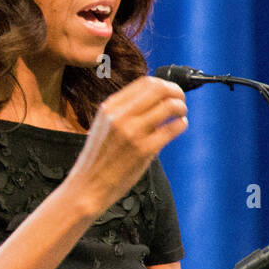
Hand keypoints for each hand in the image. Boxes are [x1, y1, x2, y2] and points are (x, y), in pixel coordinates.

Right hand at [62, 75, 187, 218]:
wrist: (87, 186)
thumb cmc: (98, 159)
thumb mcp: (104, 126)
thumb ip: (125, 112)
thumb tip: (157, 100)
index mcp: (109, 107)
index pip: (144, 82)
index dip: (164, 84)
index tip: (170, 92)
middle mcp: (119, 116)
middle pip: (159, 89)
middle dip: (176, 92)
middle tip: (180, 100)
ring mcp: (132, 132)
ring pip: (169, 106)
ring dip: (180, 108)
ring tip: (180, 115)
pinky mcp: (143, 150)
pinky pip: (172, 129)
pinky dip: (181, 124)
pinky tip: (179, 127)